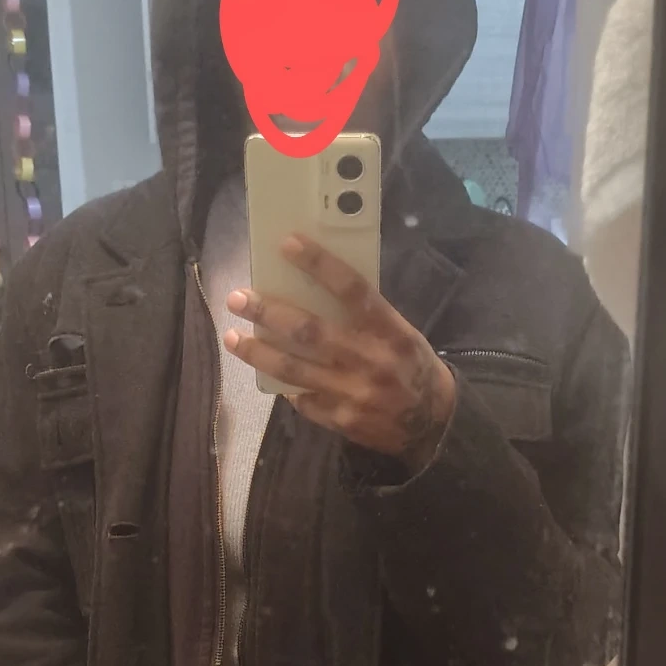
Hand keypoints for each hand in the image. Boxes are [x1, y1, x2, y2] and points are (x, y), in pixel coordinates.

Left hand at [224, 233, 455, 468]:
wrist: (432, 422)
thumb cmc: (410, 365)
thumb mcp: (399, 332)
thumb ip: (363, 316)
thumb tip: (312, 289)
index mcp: (389, 330)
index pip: (352, 288)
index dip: (319, 264)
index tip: (287, 243)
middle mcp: (370, 359)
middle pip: (309, 331)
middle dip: (268, 313)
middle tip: (238, 298)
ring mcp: (354, 393)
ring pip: (293, 369)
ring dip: (258, 352)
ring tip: (233, 337)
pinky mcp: (342, 420)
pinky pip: (303, 399)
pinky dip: (283, 384)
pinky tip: (266, 372)